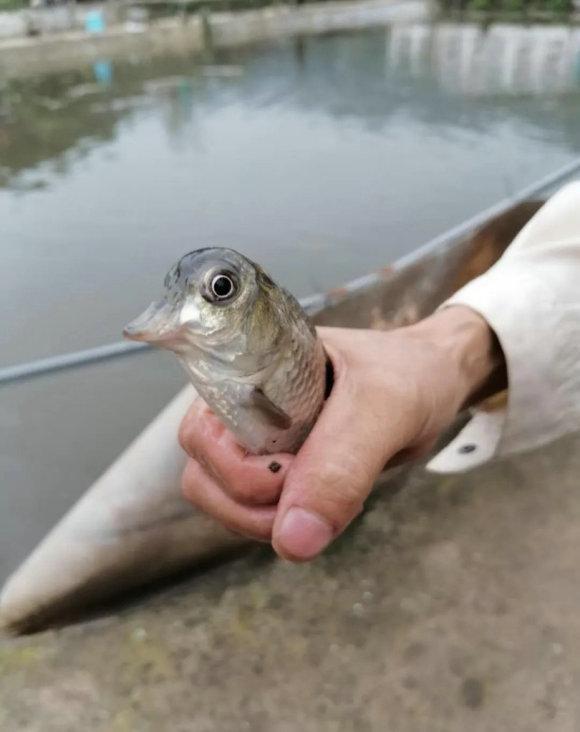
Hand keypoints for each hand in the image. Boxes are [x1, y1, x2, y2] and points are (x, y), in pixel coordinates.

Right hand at [178, 306, 503, 560]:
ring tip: (337, 489)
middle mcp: (238, 409)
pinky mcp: (277, 469)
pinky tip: (336, 496)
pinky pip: (260, 512)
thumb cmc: (407, 376)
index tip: (298, 468)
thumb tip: (291, 542)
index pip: (199, 437)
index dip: (236, 471)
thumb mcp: (384, 409)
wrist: (433, 379)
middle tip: (326, 486)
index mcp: (245, 373)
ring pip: (228, 504)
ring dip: (276, 518)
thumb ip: (342, 467)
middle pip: (204, 479)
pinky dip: (294, 520)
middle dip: (258, 503)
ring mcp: (255, 443)